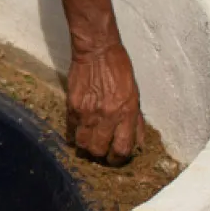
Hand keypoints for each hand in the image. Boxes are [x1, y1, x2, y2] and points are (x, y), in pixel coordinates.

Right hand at [66, 42, 142, 164]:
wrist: (97, 51)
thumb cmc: (119, 70)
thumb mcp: (134, 94)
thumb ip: (136, 120)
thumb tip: (138, 141)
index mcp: (126, 113)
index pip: (122, 149)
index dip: (119, 159)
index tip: (117, 157)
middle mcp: (106, 116)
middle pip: (99, 151)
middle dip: (101, 155)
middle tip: (102, 150)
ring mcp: (87, 112)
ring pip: (83, 144)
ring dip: (86, 147)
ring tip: (90, 143)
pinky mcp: (72, 106)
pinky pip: (70, 130)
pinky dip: (74, 134)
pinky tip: (79, 131)